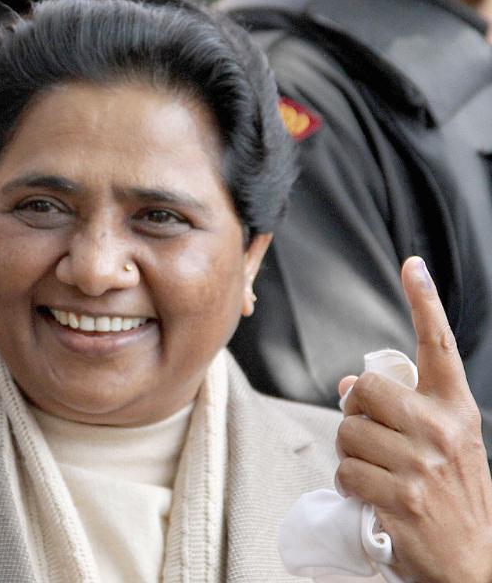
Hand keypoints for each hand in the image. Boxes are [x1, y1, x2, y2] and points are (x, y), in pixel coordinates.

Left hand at [335, 257, 491, 582]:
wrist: (472, 563)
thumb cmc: (450, 495)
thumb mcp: (441, 445)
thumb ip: (403, 410)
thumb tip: (349, 384)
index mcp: (457, 410)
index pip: (439, 346)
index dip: (424, 302)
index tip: (413, 265)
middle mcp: (443, 430)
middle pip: (365, 391)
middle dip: (354, 414)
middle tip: (369, 439)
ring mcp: (424, 465)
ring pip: (348, 434)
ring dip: (349, 454)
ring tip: (375, 472)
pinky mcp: (402, 499)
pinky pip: (346, 472)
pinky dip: (347, 485)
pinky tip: (370, 496)